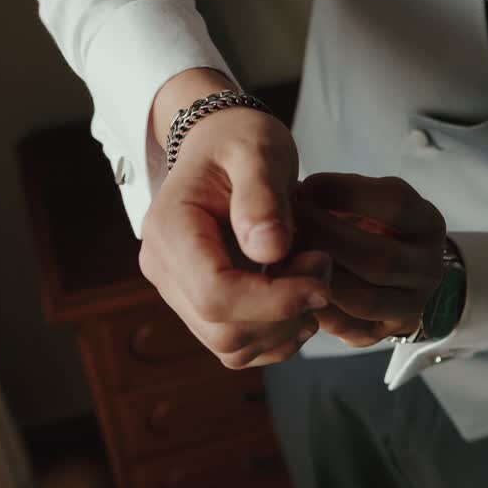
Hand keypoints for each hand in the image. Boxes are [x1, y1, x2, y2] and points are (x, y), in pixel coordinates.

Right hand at [139, 76, 330, 368]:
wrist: (221, 144)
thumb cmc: (239, 140)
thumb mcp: (257, 151)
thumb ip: (263, 196)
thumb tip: (269, 251)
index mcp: (170, 230)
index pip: (216, 294)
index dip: (275, 299)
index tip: (322, 272)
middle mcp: (164, 269)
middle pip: (223, 329)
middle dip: (286, 312)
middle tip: (323, 266)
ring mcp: (179, 292)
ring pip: (231, 347)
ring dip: (284, 329)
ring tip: (313, 280)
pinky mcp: (200, 306)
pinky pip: (237, 347)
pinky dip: (276, 337)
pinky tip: (299, 300)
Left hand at [296, 173, 446, 346]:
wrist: (396, 272)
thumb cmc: (369, 226)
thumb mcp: (367, 201)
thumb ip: (339, 197)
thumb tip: (293, 195)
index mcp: (427, 225)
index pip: (396, 205)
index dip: (346, 194)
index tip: (307, 187)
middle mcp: (429, 269)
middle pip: (380, 259)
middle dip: (326, 240)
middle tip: (288, 227)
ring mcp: (412, 306)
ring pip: (366, 300)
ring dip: (320, 278)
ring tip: (287, 258)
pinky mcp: (387, 332)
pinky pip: (354, 330)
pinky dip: (321, 312)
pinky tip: (295, 291)